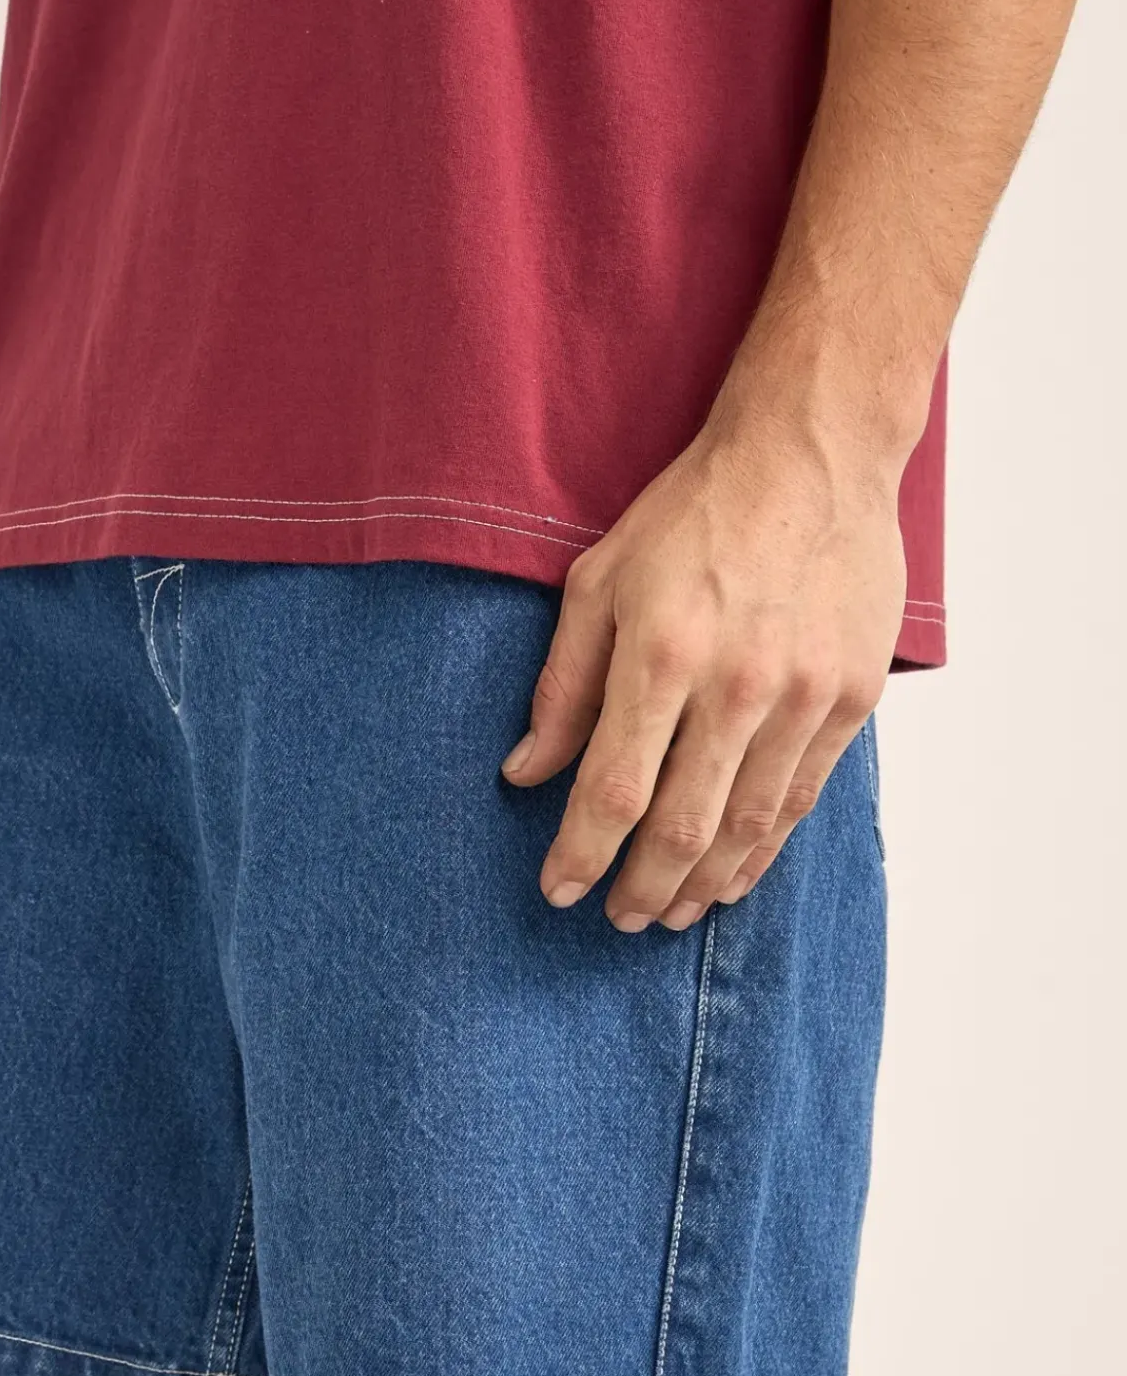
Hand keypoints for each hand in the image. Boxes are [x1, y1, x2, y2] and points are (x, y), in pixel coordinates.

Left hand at [501, 414, 904, 929]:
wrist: (814, 456)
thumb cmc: (694, 515)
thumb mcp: (599, 582)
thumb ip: (563, 687)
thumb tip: (525, 772)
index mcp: (662, 653)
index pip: (614, 789)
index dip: (582, 853)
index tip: (558, 891)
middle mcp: (736, 684)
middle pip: (682, 826)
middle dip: (641, 888)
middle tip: (617, 919)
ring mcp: (801, 696)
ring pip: (747, 827)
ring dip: (702, 885)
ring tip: (670, 914)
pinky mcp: (849, 699)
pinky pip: (800, 800)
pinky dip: (763, 851)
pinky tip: (733, 876)